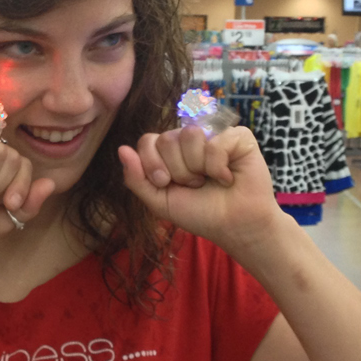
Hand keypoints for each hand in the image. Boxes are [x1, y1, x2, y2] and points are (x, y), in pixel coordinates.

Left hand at [118, 124, 286, 250]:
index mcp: (169, 150)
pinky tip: (227, 177)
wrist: (234, 226)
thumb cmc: (200, 213)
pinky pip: (217, 142)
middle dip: (178, 171)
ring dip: (197, 168)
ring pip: (190, 135)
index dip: (153, 165)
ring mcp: (214, 134)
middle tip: (195, 184)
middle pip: (167, 139)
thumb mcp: (160, 201)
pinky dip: (219, 167)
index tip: (166, 183)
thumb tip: (121, 149)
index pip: (148, 141)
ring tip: (209, 180)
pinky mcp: (238, 137)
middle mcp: (189, 138)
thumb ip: (136, 178)